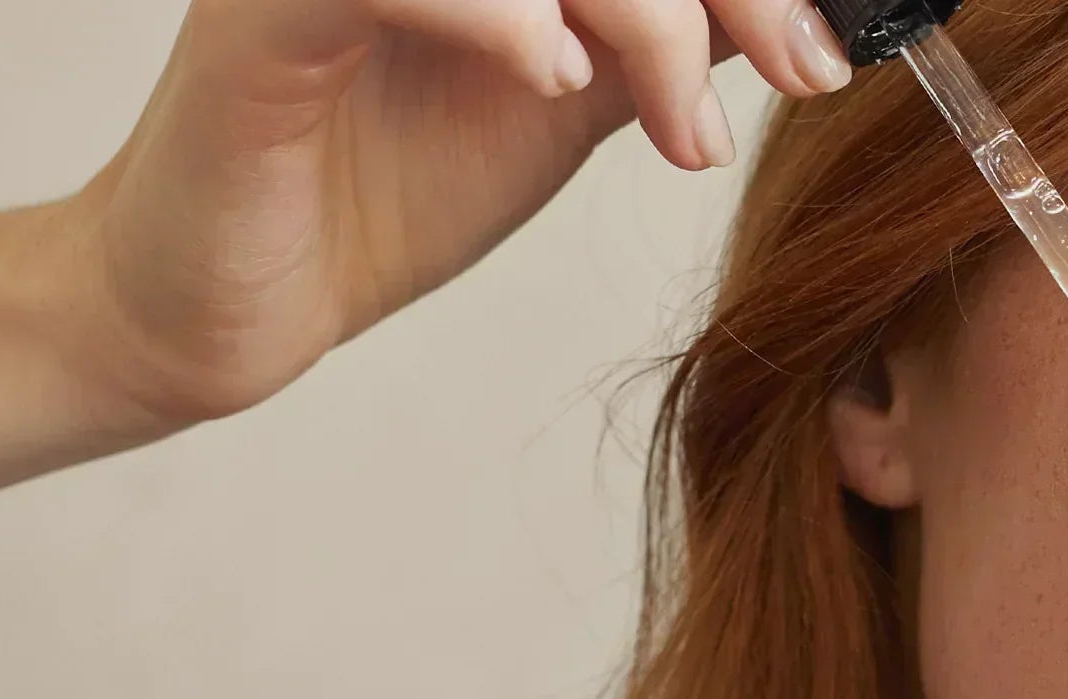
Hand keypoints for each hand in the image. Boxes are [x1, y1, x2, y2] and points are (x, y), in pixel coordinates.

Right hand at [61, 0, 853, 428]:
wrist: (239, 300)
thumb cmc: (390, 186)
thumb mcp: (574, 94)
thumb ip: (668, 33)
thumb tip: (801, 8)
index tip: (828, 47)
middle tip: (803, 74)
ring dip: (645, 16)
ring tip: (680, 134)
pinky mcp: (261, 10)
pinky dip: (496, 14)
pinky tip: (554, 83)